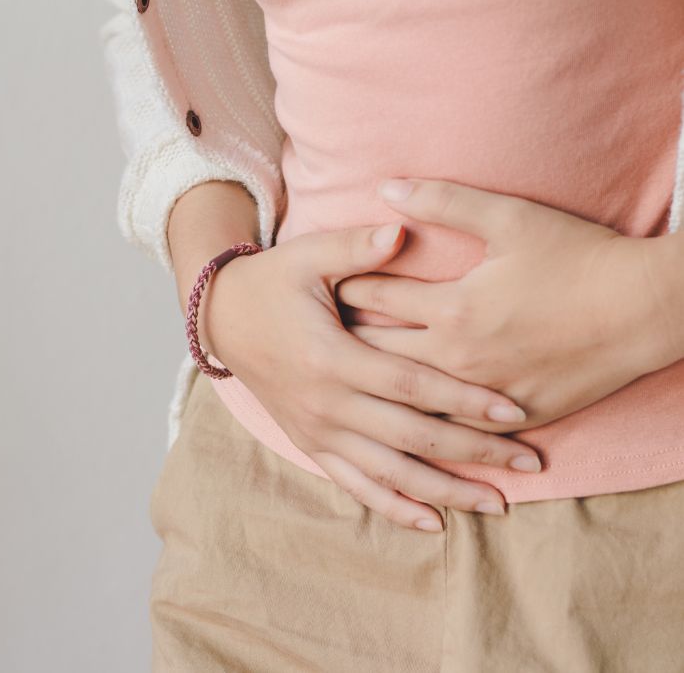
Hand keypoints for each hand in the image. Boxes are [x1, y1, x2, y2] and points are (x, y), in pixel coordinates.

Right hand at [198, 221, 542, 530]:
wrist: (223, 318)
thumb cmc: (272, 283)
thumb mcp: (307, 256)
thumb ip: (356, 248)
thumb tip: (403, 230)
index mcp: (331, 358)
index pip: (411, 385)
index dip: (464, 399)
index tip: (515, 411)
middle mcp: (326, 404)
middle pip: (411, 438)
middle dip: (473, 452)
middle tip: (529, 463)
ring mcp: (316, 430)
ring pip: (389, 472)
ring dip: (444, 492)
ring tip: (495, 505)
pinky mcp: (310, 443)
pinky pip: (354, 484)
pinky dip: (393, 506)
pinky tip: (432, 523)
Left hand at [336, 177, 680, 433]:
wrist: (645, 310)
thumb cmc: (579, 257)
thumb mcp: (511, 217)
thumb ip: (444, 201)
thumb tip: (386, 189)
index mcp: (453, 308)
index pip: (377, 296)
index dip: (344, 286)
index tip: (320, 286)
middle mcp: (459, 358)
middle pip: (380, 352)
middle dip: (344, 340)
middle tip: (313, 336)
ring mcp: (484, 395)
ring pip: (409, 399)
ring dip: (374, 387)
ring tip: (342, 381)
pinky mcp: (513, 417)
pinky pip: (454, 428)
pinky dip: (421, 422)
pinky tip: (399, 423)